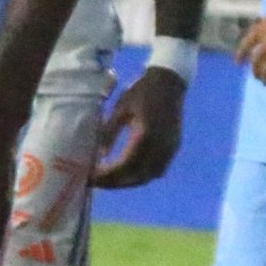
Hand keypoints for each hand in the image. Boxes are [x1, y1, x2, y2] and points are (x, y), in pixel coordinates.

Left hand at [94, 66, 186, 187]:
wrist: (169, 82)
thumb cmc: (141, 91)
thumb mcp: (119, 109)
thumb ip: (109, 132)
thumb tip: (100, 155)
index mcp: (145, 136)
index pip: (124, 166)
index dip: (107, 176)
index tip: (91, 178)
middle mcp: (160, 147)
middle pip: (137, 176)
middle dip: (116, 183)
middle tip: (96, 182)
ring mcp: (170, 149)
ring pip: (149, 176)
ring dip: (129, 181)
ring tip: (110, 180)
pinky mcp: (174, 147)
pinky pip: (158, 170)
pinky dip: (142, 175)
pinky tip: (128, 172)